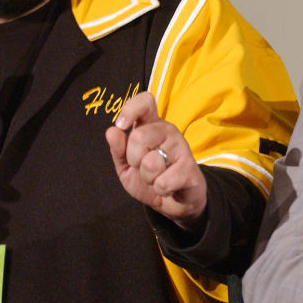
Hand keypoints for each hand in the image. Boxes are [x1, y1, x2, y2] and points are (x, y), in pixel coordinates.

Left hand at [104, 92, 206, 226]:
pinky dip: (160, 189)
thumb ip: (118, 149)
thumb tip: (112, 131)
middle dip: (133, 159)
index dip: (130, 109)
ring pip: (150, 163)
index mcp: (151, 125)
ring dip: (148, 178)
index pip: (145, 101)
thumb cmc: (149, 177)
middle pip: (139, 136)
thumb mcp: (126, 166)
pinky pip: (163, 182)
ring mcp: (181, 147)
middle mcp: (168, 131)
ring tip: (157, 178)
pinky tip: (169, 186)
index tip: (121, 125)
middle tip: (142, 166)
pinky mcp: (190, 168)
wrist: (174, 201)